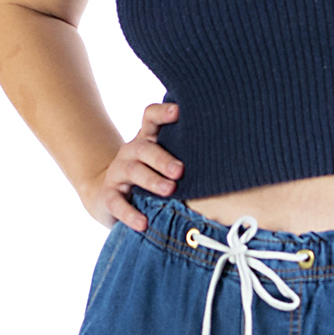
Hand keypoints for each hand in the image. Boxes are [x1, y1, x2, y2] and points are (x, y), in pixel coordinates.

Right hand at [80, 101, 182, 231]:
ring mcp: (117, 173)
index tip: (178, 112)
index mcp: (147, 140)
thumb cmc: (147, 178)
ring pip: (133, 171)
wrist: (107, 196)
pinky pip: (117, 203)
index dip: (162, 113)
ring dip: (152, 181)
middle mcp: (131, 152)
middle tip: (180, 170)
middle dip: (163, 159)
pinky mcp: (108, 196)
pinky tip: (143, 222)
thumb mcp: (162, 164)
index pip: (150, 118)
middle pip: (144, 148)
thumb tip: (226, 162)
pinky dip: (130, 213)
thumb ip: (184, 158)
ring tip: (169, 191)